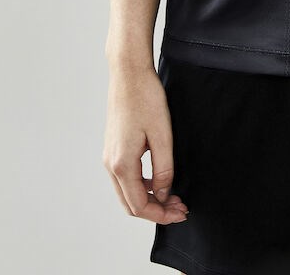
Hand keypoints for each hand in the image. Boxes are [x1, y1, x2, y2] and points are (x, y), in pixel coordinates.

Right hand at [102, 61, 188, 224]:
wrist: (128, 73)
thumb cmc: (145, 98)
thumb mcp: (162, 135)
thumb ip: (164, 169)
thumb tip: (164, 194)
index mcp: (121, 164)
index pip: (139, 205)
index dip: (161, 215)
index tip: (180, 213)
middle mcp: (110, 164)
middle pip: (130, 204)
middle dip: (156, 210)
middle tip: (180, 208)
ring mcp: (109, 156)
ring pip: (127, 192)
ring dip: (149, 198)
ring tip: (174, 196)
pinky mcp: (113, 147)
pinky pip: (125, 177)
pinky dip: (142, 185)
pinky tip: (159, 180)